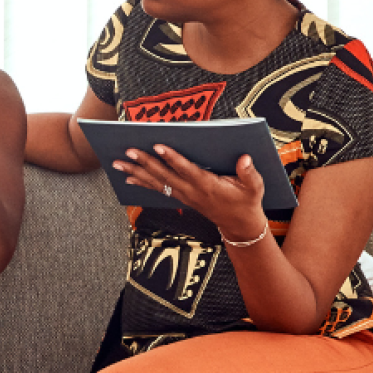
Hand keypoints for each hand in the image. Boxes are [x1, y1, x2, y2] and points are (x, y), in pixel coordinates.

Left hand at [115, 145, 267, 239]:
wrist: (239, 225)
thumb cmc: (246, 201)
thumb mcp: (254, 187)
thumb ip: (248, 173)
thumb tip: (245, 158)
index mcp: (208, 185)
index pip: (187, 170)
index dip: (172, 158)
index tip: (158, 146)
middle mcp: (191, 191)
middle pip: (164, 175)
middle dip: (145, 163)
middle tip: (128, 151)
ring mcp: (184, 196)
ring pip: (156, 182)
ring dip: (136, 172)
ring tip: (118, 163)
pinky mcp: (181, 198)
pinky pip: (158, 189)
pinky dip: (142, 182)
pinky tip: (127, 177)